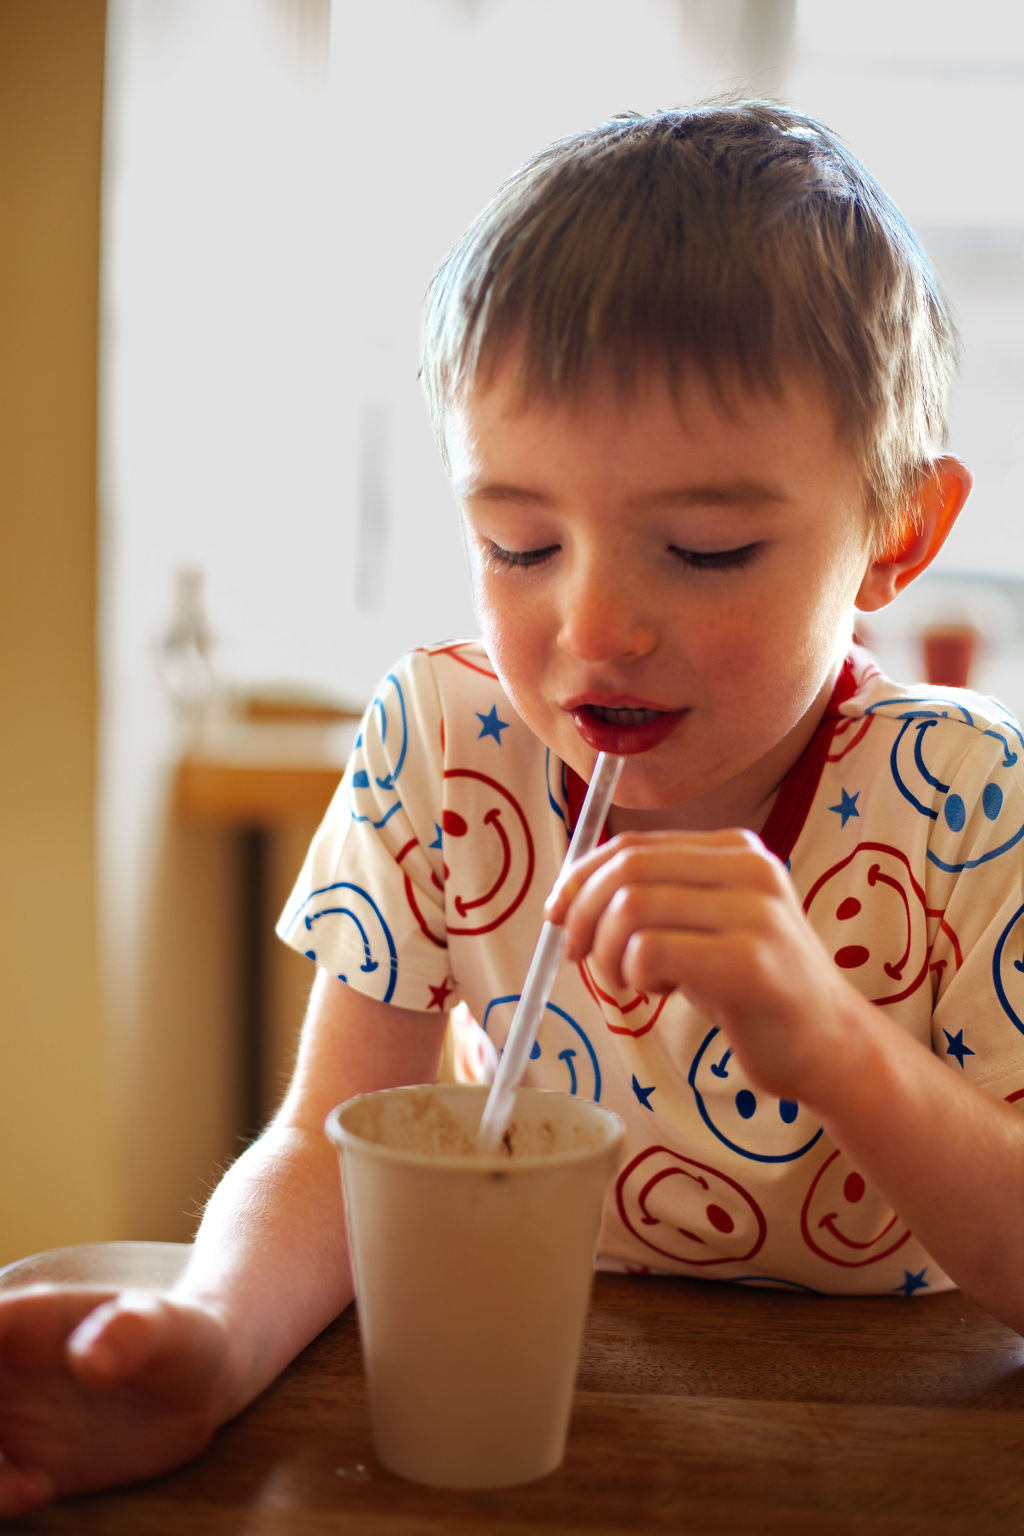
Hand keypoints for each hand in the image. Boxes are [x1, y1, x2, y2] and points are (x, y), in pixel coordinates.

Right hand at [0, 1286, 233, 1516]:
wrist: (205, 1380)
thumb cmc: (185, 1336)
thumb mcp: (170, 1329)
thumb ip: (134, 1332)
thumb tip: (88, 1359)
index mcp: (18, 1322)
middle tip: (6, 1468)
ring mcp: (2, 1419)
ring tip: (25, 1486)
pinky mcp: (16, 1465)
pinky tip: (41, 1489)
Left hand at [546, 828, 861, 1104]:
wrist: (829, 1045)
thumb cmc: (755, 990)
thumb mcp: (707, 926)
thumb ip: (656, 899)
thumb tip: (568, 896)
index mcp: (737, 850)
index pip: (633, 846)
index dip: (580, 878)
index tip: (557, 915)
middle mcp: (750, 868)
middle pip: (627, 870)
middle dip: (582, 914)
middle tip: (577, 955)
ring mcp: (754, 913)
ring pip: (631, 908)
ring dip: (607, 952)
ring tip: (632, 981)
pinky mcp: (749, 962)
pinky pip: (650, 950)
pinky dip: (634, 974)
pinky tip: (659, 992)